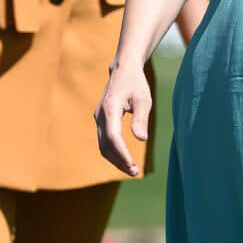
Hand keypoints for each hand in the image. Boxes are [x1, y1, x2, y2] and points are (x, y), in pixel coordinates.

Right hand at [95, 60, 150, 176]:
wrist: (123, 70)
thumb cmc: (136, 84)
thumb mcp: (144, 99)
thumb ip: (141, 118)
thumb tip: (141, 139)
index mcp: (110, 107)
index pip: (112, 136)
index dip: (121, 153)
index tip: (132, 165)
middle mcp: (100, 115)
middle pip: (105, 144)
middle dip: (119, 161)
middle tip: (135, 172)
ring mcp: (98, 118)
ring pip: (102, 145)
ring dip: (115, 159)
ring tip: (132, 169)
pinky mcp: (101, 121)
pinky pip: (103, 141)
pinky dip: (113, 152)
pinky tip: (125, 159)